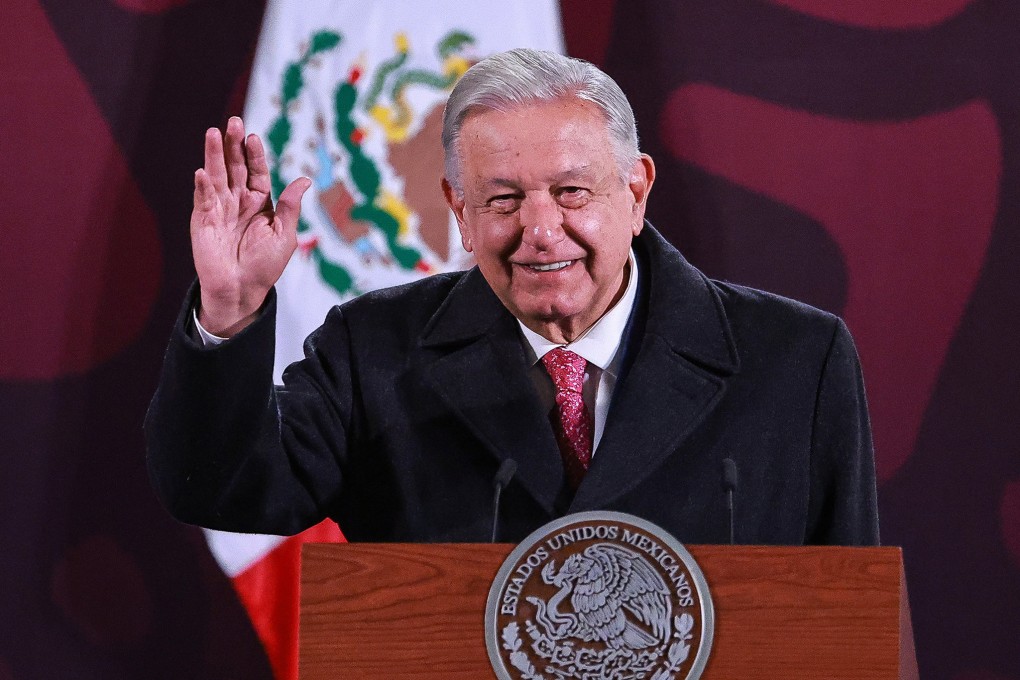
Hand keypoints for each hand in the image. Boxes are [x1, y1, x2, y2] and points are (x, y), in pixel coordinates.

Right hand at [191, 116, 310, 335]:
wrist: (242, 290)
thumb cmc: (265, 266)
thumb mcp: (284, 235)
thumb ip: (291, 207)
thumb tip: (305, 179)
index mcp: (260, 202)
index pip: (257, 171)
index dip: (255, 154)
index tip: (253, 137)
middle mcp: (238, 200)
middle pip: (235, 166)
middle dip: (233, 145)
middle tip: (233, 122)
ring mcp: (219, 208)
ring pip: (216, 175)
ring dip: (213, 155)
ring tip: (212, 133)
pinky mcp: (204, 220)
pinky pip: (204, 199)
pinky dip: (203, 186)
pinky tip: (203, 172)